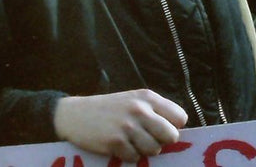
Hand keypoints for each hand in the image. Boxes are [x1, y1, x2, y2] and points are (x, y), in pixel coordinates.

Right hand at [53, 90, 187, 160]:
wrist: (75, 114)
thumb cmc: (110, 109)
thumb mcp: (134, 101)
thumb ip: (155, 111)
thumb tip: (176, 130)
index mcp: (148, 98)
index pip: (180, 117)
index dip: (174, 127)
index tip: (163, 129)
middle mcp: (140, 110)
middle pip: (171, 135)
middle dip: (163, 141)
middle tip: (150, 139)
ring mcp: (128, 126)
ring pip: (155, 149)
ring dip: (146, 150)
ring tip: (134, 143)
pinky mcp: (115, 142)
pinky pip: (135, 157)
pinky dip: (130, 155)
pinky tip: (121, 147)